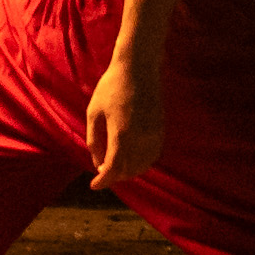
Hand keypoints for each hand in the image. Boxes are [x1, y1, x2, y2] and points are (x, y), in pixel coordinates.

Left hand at [84, 49, 156, 188]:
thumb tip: (97, 163)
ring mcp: (154, 135)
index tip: (94, 185)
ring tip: (113, 167)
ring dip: (128, 172)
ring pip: (142, 166)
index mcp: (122, 133)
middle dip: (114, 176)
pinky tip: (130, 160)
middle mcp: (141, 138)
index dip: (103, 180)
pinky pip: (152, 156)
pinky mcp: (161, 131)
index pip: (114, 167)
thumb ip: (94, 139)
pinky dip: (141, 163)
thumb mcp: (94, 111)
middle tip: (101, 173)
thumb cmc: (111, 87)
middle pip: (128, 170)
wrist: (138, 68)